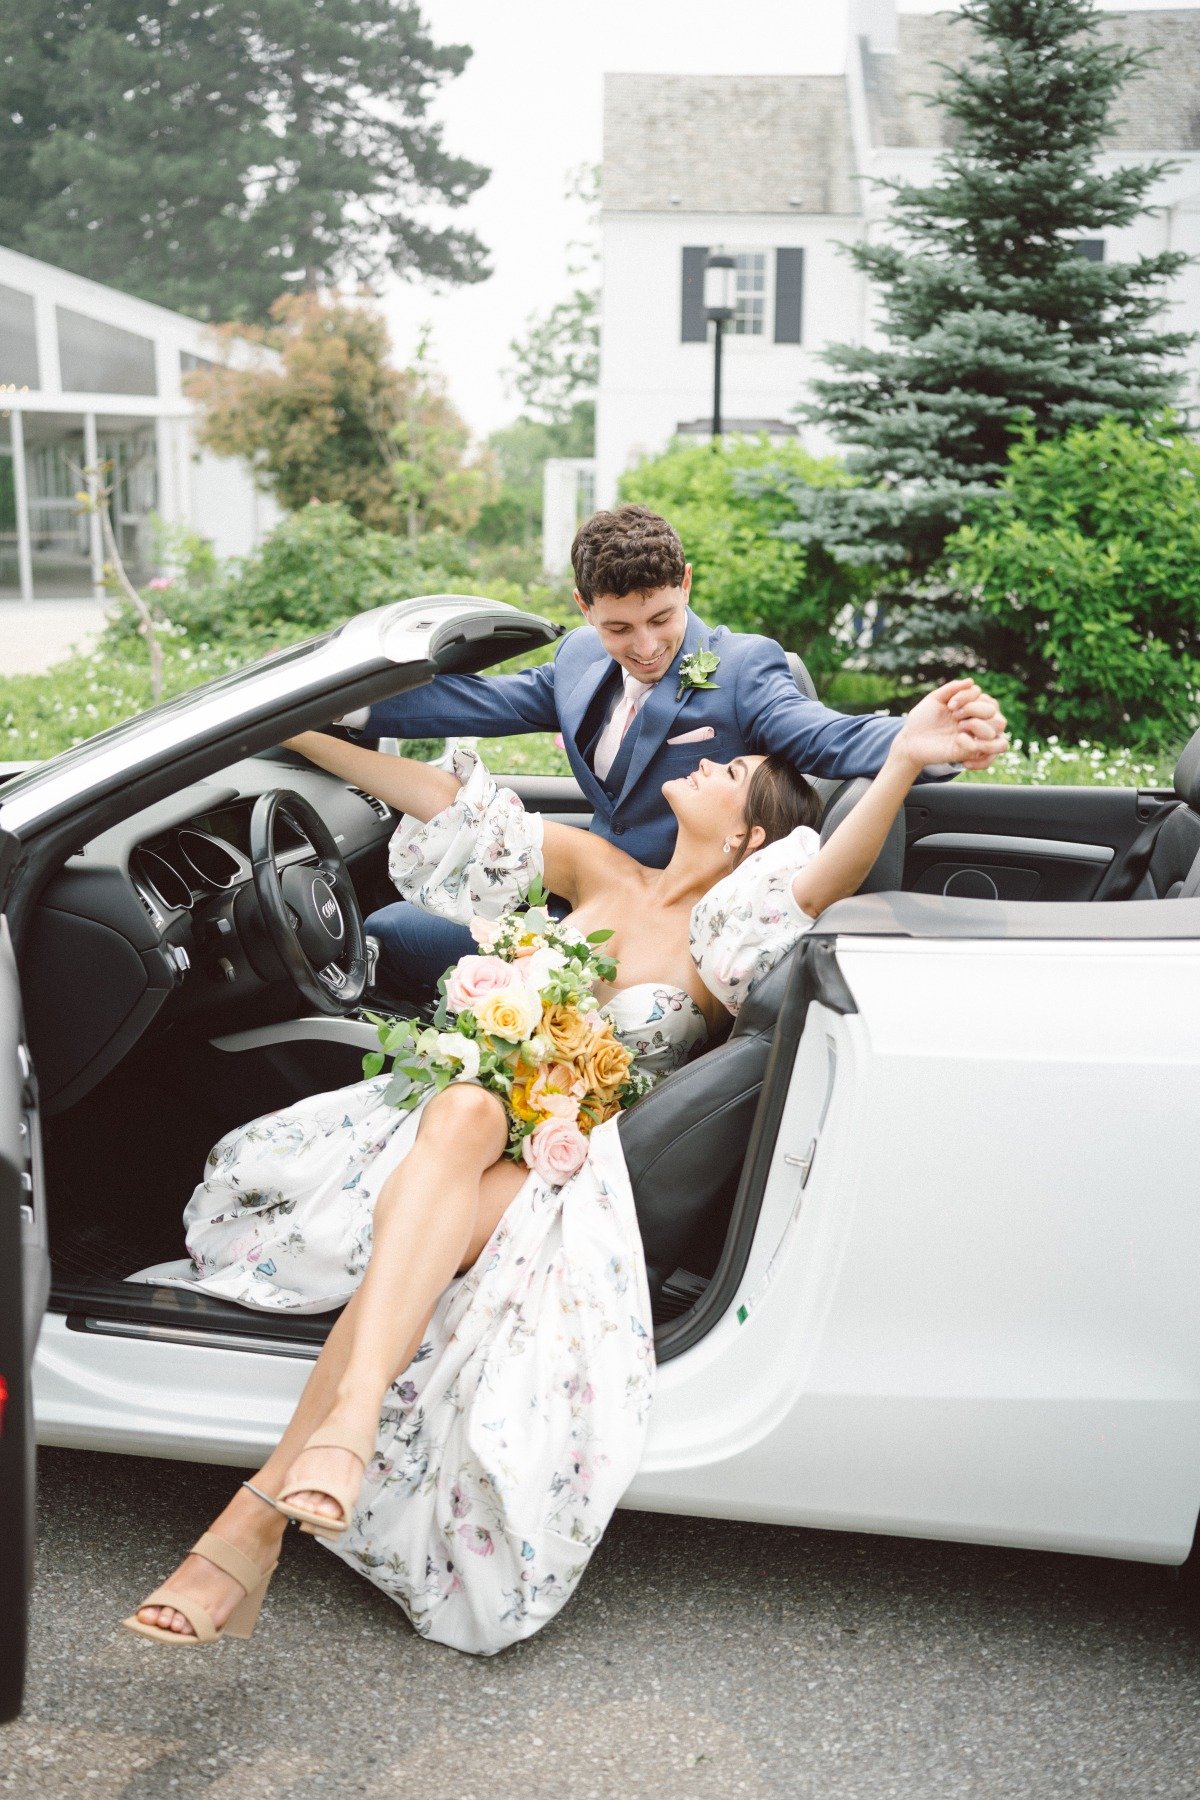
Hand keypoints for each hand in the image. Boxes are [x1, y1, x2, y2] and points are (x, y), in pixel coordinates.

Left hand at [892, 679, 1008, 772]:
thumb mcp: (934, 699)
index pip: (984, 696)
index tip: (949, 706)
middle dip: (974, 710)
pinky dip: (972, 744)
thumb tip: (971, 681)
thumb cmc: (922, 719)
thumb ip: (951, 688)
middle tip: (955, 717)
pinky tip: (958, 743)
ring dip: (978, 727)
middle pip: (993, 710)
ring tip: (958, 732)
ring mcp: (975, 736)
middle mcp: (975, 720)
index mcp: (968, 706)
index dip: (968, 697)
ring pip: (998, 727)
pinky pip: (989, 748)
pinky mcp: (971, 752)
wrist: (910, 741)